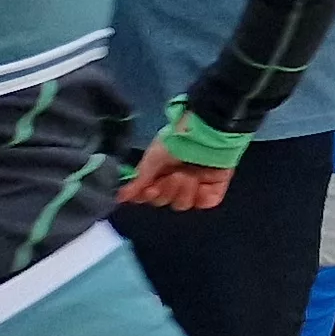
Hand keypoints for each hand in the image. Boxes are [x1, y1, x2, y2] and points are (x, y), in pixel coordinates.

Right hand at [116, 151, 235, 211]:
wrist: (205, 132)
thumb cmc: (176, 141)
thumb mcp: (152, 158)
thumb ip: (138, 180)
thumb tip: (120, 197)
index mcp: (159, 173)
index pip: (148, 195)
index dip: (147, 196)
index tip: (149, 189)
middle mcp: (176, 181)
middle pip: (164, 201)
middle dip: (166, 190)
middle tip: (172, 176)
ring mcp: (196, 185)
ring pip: (182, 204)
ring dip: (182, 191)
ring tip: (186, 175)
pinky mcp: (214, 187)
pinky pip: (205, 202)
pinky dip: (201, 196)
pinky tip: (200, 185)